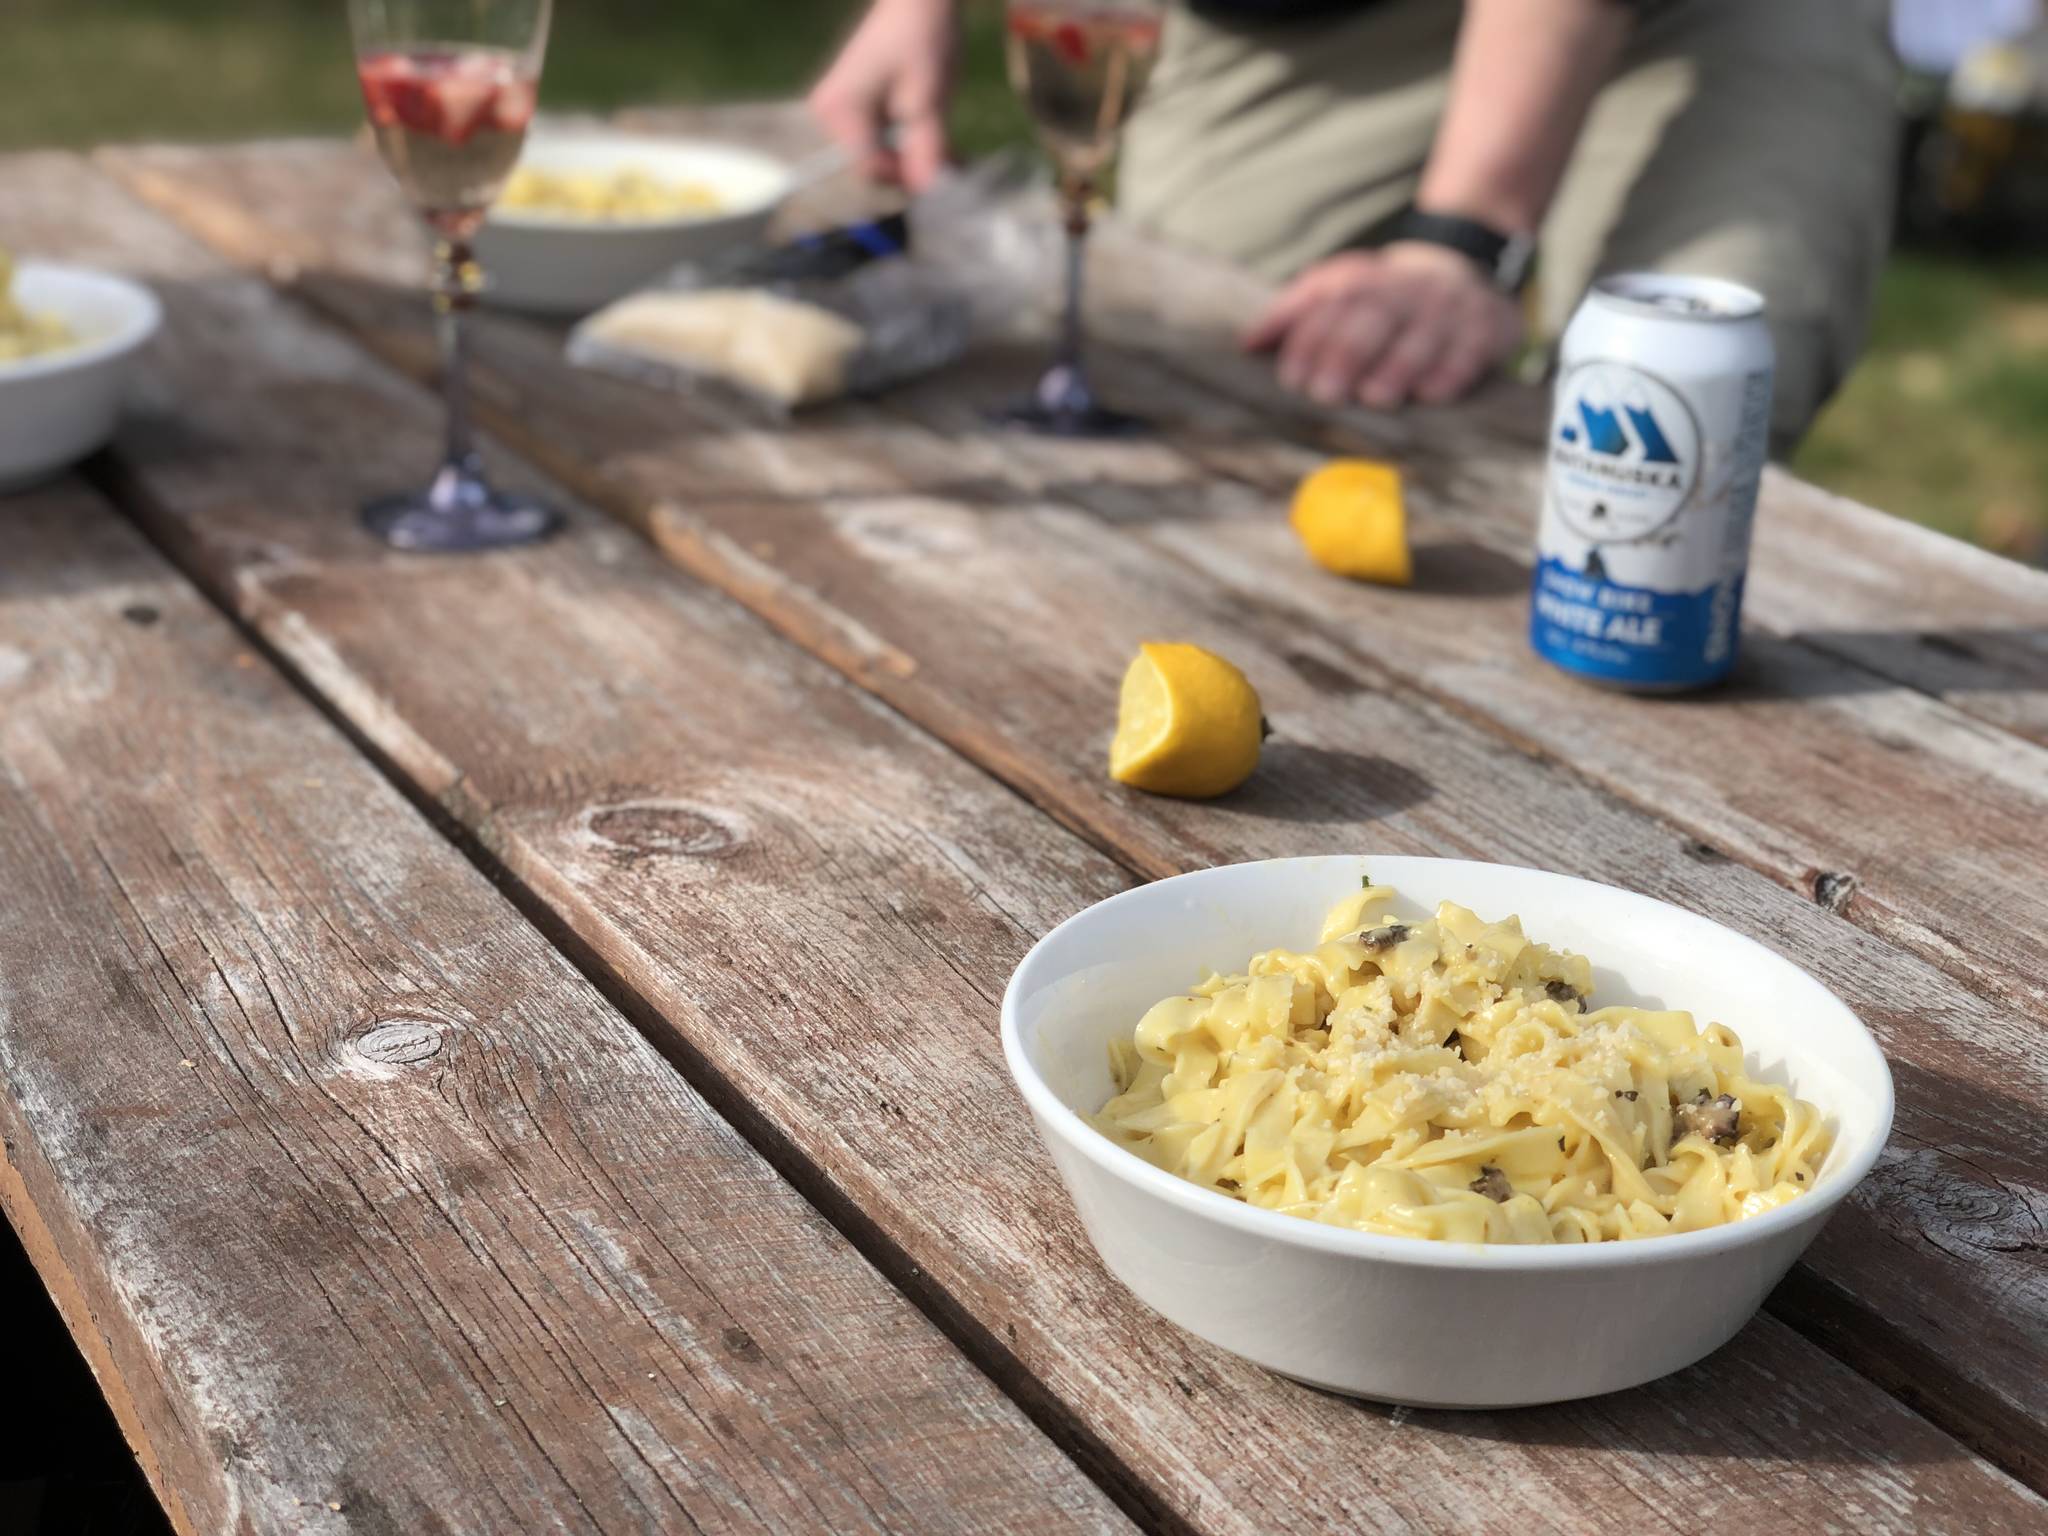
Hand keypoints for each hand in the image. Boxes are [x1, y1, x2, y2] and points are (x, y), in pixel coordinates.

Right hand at [807, 0, 958, 191]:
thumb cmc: (922, 39)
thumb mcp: (930, 101)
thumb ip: (927, 150)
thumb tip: (929, 193)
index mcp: (839, 112)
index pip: (868, 170)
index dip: (905, 177)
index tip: (939, 172)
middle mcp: (827, 115)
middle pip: (871, 164)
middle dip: (910, 167)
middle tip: (949, 160)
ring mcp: (836, 110)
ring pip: (877, 153)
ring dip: (912, 155)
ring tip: (946, 146)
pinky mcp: (850, 106)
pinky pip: (877, 137)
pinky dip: (905, 140)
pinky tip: (933, 134)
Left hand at [1244, 242, 1524, 409]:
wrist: (1462, 270)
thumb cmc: (1381, 300)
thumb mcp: (1339, 290)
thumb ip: (1295, 314)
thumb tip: (1248, 345)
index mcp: (1363, 279)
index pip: (1332, 303)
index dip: (1310, 339)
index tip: (1292, 378)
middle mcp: (1406, 288)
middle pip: (1374, 317)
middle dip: (1347, 354)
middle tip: (1326, 393)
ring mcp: (1448, 307)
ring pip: (1421, 335)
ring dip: (1398, 367)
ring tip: (1376, 397)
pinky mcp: (1486, 326)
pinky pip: (1470, 348)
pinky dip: (1451, 370)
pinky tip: (1433, 394)